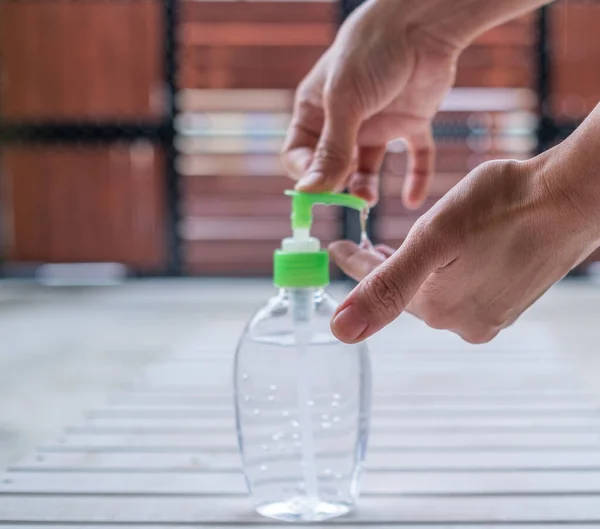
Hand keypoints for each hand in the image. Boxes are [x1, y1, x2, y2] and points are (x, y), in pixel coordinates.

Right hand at [281, 0, 458, 207]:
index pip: (298, 155)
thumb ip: (330, 149)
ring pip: (367, 168)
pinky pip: (412, 157)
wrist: (422, 23)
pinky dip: (415, 178)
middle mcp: (344, 121)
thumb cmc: (371, 53)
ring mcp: (376, 123)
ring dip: (367, 187)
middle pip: (332, 167)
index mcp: (316, 111)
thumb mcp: (344, 103)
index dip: (306, 174)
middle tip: (349, 196)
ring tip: (370, 200)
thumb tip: (308, 190)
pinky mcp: (409, 122)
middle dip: (337, 185)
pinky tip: (414, 199)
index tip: (319, 188)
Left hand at [328, 149, 599, 343]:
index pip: (379, 287)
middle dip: (383, 268)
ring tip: (398, 248)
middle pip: (407, 292)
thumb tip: (341, 331)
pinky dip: (445, 272)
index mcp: (439, 308)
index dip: (354, 262)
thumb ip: (387, 285)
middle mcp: (464, 322)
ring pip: (435, 290)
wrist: (573, 196)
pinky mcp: (511, 301)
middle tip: (363, 246)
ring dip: (415, 270)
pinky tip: (445, 257)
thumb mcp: (434, 239)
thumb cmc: (505, 206)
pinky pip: (462, 289)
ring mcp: (491, 314)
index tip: (336, 246)